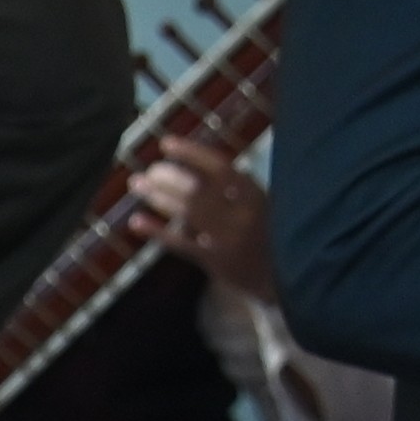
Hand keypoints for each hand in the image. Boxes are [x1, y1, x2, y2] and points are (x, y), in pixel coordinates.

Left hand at [123, 139, 279, 306]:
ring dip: (158, 196)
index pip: (220, 167)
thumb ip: (231, 184)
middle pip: (198, 189)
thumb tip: (190, 160)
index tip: (166, 143)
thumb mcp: (259, 203)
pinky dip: (157, 231)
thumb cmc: (265, 232)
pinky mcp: (217, 261)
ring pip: (187, 213)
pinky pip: (181, 243)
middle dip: (169, 177)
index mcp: (255, 194)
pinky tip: (136, 221)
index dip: (191, 153)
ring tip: (137, 184)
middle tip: (149, 171)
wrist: (283, 277)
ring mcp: (230, 238)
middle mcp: (243, 214)